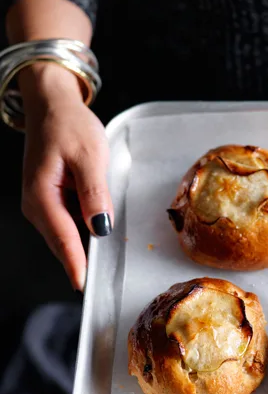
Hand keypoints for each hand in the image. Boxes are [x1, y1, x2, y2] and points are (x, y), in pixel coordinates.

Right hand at [20, 63, 112, 290]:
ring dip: (84, 246)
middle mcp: (37, 204)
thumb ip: (95, 194)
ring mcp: (42, 203)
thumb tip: (99, 229)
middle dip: (82, 262)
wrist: (53, 106)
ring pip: (66, 234)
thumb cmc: (69, 126)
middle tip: (102, 283)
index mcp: (42, 196)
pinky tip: (99, 229)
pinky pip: (69, 222)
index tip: (85, 287)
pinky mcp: (51, 199)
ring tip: (105, 261)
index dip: (76, 265)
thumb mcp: (90, 157)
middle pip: (62, 242)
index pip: (63, 239)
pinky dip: (84, 229)